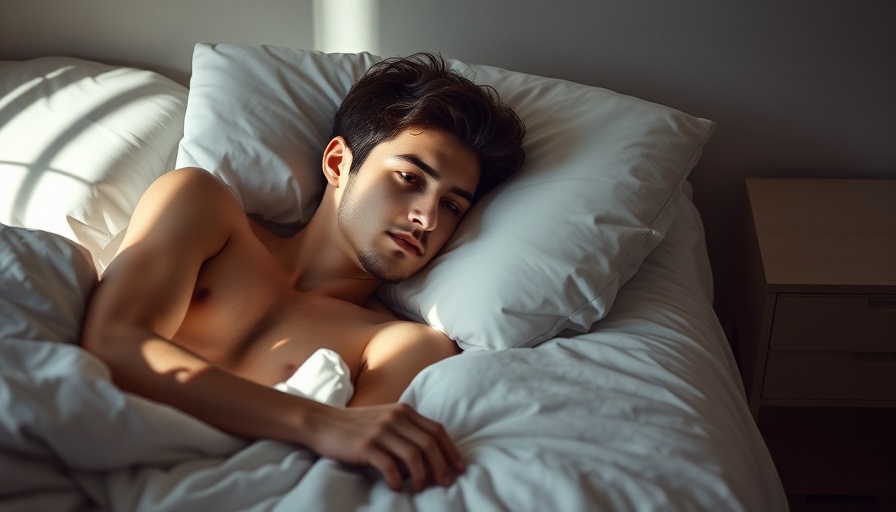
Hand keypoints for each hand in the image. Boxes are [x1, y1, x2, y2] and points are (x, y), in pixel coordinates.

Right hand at [302, 402, 465, 491]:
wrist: (323, 422)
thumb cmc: (357, 425)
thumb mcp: (386, 418)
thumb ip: (406, 428)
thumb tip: (431, 453)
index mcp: (404, 411)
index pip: (437, 430)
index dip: (451, 451)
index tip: (459, 468)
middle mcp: (395, 418)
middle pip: (429, 444)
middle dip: (442, 466)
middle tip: (446, 483)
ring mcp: (381, 431)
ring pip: (414, 456)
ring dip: (422, 476)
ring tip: (420, 487)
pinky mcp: (365, 446)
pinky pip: (390, 466)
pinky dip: (398, 480)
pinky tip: (397, 486)